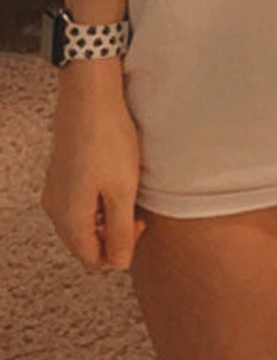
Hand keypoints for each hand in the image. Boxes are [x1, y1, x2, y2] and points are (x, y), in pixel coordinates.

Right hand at [41, 72, 147, 273]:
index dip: (121, 251)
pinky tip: (113, 180)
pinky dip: (96, 202)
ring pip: (81, 223)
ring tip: (127, 193)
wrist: (89, 95)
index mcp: (70, 218)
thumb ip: (121, 232)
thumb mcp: (123, 191)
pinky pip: (77, 203)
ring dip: (105, 218)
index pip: (93, 259)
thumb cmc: (107, 139)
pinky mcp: (60, 174)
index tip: (139, 225)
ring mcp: (55, 190)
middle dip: (113, 236)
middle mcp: (56, 209)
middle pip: (85, 243)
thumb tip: (120, 263)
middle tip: (136, 212)